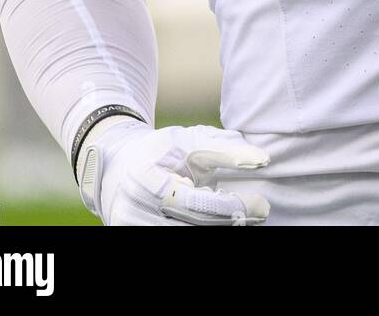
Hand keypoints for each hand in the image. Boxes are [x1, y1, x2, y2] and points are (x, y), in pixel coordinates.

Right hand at [78, 119, 270, 225]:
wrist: (117, 166)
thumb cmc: (158, 150)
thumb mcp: (189, 141)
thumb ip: (225, 149)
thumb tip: (262, 160)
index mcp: (147, 181)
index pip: (197, 205)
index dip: (232, 207)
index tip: (260, 204)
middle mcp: (136, 211)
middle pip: (193, 228)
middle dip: (231, 222)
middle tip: (258, 212)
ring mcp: (133, 229)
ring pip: (185, 236)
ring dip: (217, 228)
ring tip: (238, 216)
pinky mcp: (135, 236)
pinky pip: (174, 236)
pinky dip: (198, 228)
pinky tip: (216, 219)